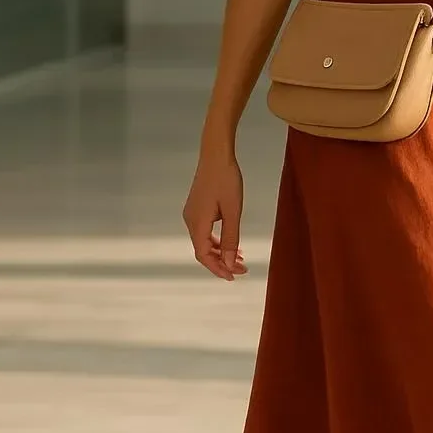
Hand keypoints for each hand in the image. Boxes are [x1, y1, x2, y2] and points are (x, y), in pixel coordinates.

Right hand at [182, 151, 247, 280]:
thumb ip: (230, 238)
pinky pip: (205, 231)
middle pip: (203, 250)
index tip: (234, 276)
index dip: (218, 269)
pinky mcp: (196, 208)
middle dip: (222, 262)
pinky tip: (230, 243)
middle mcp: (190, 221)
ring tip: (239, 258)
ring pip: (204, 241)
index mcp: (197, 223)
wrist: (216, 155)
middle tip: (242, 269)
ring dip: (220, 252)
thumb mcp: (233, 211)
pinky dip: (217, 240)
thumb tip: (229, 262)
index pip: (203, 255)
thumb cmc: (226, 180)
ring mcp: (192, 214)